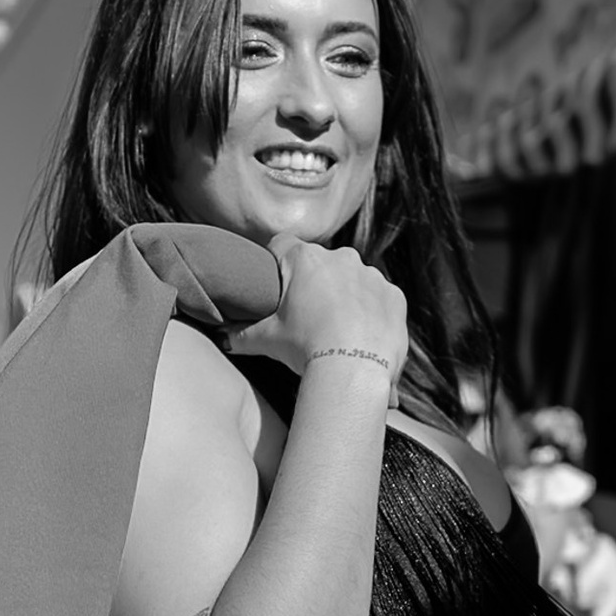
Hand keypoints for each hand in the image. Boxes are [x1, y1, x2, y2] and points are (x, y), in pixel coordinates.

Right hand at [225, 234, 407, 390]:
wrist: (353, 371)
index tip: (277, 281)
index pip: (281, 245)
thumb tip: (222, 338)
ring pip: (353, 280)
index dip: (276, 261)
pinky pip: (379, 298)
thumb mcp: (267, 340)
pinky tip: (362, 336)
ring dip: (346, 297)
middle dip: (315, 283)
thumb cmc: (306, 348)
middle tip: (307, 315)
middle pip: (321, 263)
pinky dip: (372, 312)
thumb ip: (241, 334)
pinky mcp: (394, 295)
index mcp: (305, 259)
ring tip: (338, 331)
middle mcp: (341, 257)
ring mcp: (371, 275)